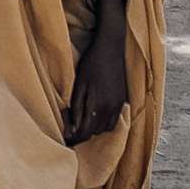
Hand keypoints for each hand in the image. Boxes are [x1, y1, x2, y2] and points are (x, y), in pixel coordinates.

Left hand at [64, 26, 126, 145]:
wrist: (111, 48)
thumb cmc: (91, 64)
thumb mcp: (79, 84)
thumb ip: (76, 108)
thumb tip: (72, 129)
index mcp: (98, 105)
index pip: (85, 132)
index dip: (74, 138)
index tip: (65, 139)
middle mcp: (111, 109)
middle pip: (95, 132)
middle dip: (82, 135)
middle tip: (70, 131)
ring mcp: (120, 105)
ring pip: (105, 129)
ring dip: (94, 129)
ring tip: (82, 123)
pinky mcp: (124, 100)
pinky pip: (114, 121)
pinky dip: (104, 123)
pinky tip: (95, 116)